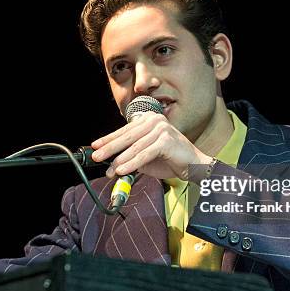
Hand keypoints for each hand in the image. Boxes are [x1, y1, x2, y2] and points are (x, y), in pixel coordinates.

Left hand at [91, 112, 212, 180]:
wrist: (194, 166)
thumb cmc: (170, 160)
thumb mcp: (146, 158)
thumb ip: (131, 157)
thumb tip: (112, 165)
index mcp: (149, 119)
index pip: (124, 130)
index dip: (109, 139)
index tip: (95, 146)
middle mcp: (154, 120)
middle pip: (127, 136)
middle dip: (110, 148)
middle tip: (96, 157)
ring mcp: (161, 129)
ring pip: (135, 147)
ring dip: (120, 159)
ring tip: (109, 169)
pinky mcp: (166, 140)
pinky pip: (144, 154)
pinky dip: (132, 163)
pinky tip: (122, 170)